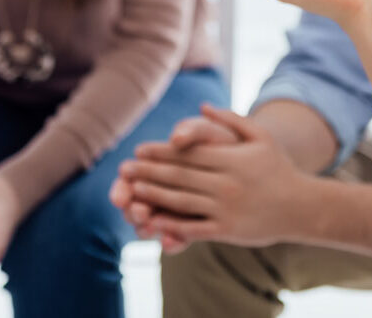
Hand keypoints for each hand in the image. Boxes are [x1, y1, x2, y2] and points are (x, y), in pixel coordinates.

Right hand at [110, 114, 239, 248]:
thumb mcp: (208, 131)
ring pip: (152, 226)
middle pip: (134, 207)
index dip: (122, 187)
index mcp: (155, 167)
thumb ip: (192, 131)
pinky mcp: (193, 225)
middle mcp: (159, 191)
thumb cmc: (221, 139)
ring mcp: (175, 210)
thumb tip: (176, 137)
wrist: (249, 160)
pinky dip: (173, 241)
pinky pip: (179, 238)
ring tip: (150, 226)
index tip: (123, 192)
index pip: (128, 181)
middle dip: (133, 210)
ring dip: (147, 228)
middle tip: (138, 211)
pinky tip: (172, 241)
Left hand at [128, 104, 307, 251]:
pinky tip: (153, 222)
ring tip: (131, 193)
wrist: (301, 206)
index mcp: (232, 159)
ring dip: (153, 197)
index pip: (189, 154)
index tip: (139, 150)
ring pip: (181, 202)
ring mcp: (226, 208)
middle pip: (180, 177)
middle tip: (125, 171)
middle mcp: (227, 183)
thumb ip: (230, 120)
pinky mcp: (227, 231)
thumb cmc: (279, 168)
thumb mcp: (260, 136)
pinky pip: (193, 228)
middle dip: (149, 173)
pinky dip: (171, 226)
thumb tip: (201, 107)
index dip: (162, 152)